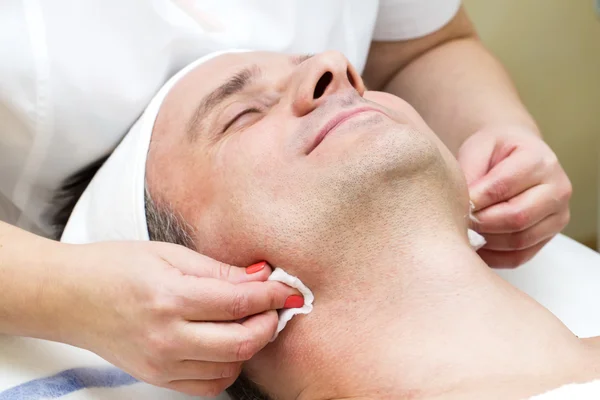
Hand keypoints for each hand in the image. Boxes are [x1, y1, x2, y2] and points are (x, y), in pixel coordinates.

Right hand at [53, 241, 299, 395]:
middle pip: (241, 342)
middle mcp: (166, 337)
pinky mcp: (157, 378)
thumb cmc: (114, 267)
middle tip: (273, 305)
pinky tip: (225, 343)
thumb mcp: (168, 254)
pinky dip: (228, 366)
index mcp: (170, 297)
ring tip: (248, 322)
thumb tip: (260, 276)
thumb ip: (218, 269)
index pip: (238, 303)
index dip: (271, 295)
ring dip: (250, 346)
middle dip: (268, 323)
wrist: (69, 297)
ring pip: (230, 367)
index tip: (288, 289)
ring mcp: (161, 363)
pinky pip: (208, 385)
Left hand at [458, 125, 571, 267]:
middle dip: (481, 223)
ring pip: (519, 241)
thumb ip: (469, 173)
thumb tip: (464, 207)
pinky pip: (520, 256)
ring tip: (464, 233)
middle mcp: (557, 189)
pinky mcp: (548, 236)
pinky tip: (475, 247)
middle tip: (458, 222)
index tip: (456, 204)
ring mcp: (557, 215)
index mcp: (539, 161)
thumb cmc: (493, 151)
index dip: (476, 200)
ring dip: (486, 242)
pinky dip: (494, 257)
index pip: (504, 187)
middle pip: (517, 218)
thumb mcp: (478, 149)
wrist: (514, 154)